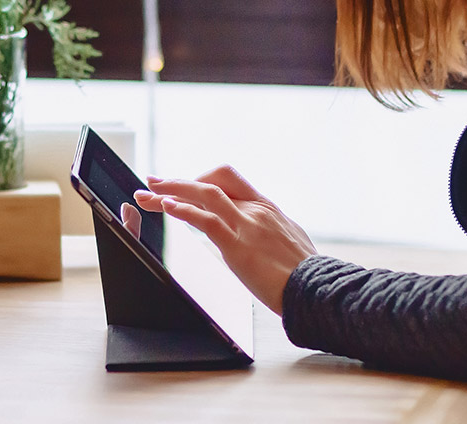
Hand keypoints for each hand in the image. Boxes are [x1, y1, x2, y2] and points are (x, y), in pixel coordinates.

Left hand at [133, 165, 316, 314]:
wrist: (318, 289)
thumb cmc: (306, 273)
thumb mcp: (289, 240)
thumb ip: (270, 231)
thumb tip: (261, 235)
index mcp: (267, 207)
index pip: (229, 180)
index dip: (201, 178)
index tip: (181, 183)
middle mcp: (256, 209)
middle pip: (214, 179)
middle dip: (180, 179)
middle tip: (154, 182)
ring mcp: (248, 225)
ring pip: (205, 193)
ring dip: (172, 190)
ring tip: (148, 193)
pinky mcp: (239, 246)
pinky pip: (207, 220)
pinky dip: (184, 211)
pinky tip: (167, 208)